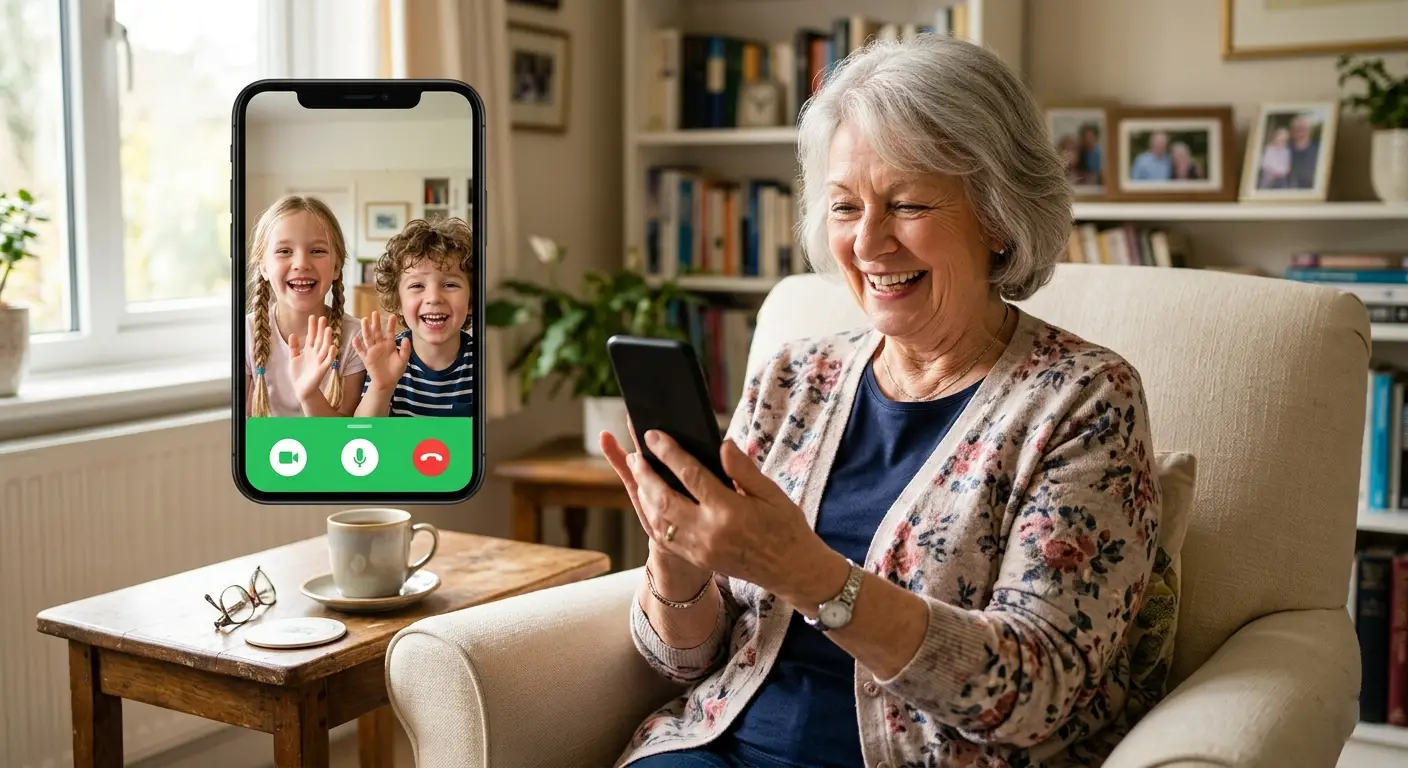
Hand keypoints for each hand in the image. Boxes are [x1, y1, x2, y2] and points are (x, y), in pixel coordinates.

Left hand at [288, 314, 334, 400]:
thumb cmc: (298, 374)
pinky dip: (331, 354)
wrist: (301, 389)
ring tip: (328, 329)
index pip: (311, 336)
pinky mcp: (322, 369)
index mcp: (308, 350)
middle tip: (323, 317)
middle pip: (319, 339)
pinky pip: (328, 360)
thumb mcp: (293, 358)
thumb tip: (292, 334)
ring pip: (325, 348)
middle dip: (321, 329)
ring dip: (327, 339)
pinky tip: (333, 346)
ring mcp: (320, 361)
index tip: (313, 316)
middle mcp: (316, 354)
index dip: (312, 327)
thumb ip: (293, 347)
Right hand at [352, 311, 410, 387]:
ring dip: (366, 329)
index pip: (390, 332)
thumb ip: (405, 349)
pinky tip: (355, 339)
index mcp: (390, 345)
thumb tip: (406, 338)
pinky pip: (361, 351)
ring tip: (364, 320)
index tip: (392, 316)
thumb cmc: (396, 370)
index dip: (391, 325)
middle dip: (376, 322)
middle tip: (375, 312)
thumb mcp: (403, 360)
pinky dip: (357, 346)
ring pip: (368, 338)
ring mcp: (372, 351)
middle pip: (377, 332)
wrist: (387, 382)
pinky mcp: (366, 358)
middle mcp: (380, 345)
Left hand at [611, 427, 828, 596]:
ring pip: (658, 521)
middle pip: (663, 499)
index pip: (690, 475)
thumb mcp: (772, 493)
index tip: (653, 435)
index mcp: (730, 511)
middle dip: (645, 474)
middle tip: (636, 455)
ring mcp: (700, 550)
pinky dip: (651, 518)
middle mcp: (709, 532)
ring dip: (643, 495)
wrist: (792, 571)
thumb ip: (744, 469)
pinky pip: (664, 539)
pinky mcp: (698, 560)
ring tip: (638, 473)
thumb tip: (723, 444)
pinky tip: (649, 502)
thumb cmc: (786, 528)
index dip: (669, 452)